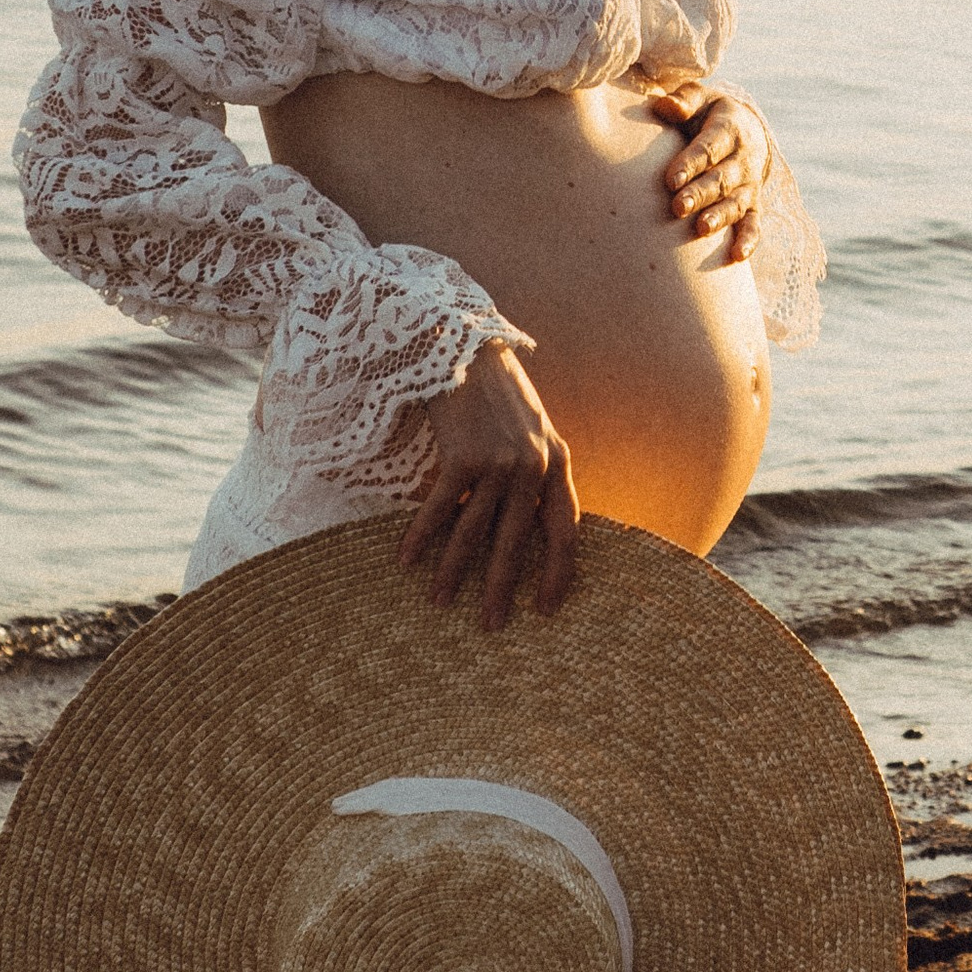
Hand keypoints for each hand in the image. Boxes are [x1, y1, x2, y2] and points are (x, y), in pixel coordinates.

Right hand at [398, 342, 578, 623]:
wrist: (463, 344)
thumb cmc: (495, 390)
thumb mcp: (532, 428)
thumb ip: (536, 471)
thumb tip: (526, 526)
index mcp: (558, 460)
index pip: (565, 530)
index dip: (558, 573)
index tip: (547, 609)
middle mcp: (534, 465)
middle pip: (518, 542)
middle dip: (502, 588)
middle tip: (492, 627)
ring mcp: (499, 461)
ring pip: (475, 533)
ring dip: (454, 571)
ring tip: (440, 603)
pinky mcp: (463, 455)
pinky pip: (440, 509)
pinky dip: (421, 537)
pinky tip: (406, 561)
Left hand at [653, 90, 770, 263]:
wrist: (746, 129)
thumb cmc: (707, 114)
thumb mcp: (700, 98)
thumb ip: (684, 100)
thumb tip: (664, 105)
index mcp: (729, 128)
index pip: (709, 147)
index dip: (691, 163)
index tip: (671, 179)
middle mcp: (743, 158)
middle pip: (722, 178)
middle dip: (700, 194)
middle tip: (678, 207)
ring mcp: (750, 184)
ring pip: (737, 203)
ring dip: (721, 217)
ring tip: (702, 228)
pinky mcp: (753, 204)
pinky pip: (754, 224)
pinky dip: (748, 240)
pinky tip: (737, 256)